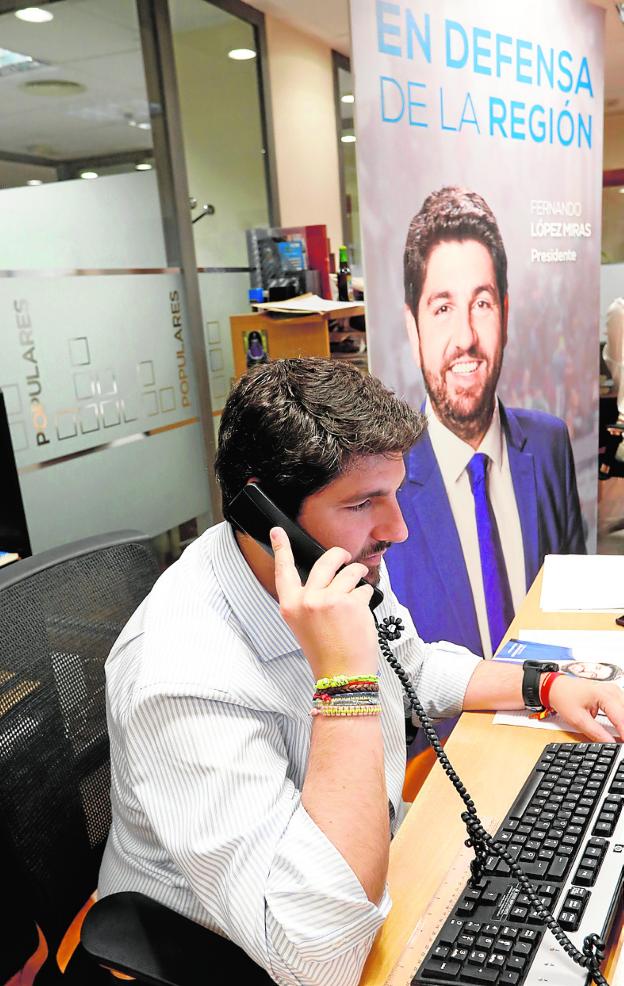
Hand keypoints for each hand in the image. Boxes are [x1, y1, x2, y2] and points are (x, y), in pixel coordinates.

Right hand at [270, 526, 377, 680]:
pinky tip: (361, 616)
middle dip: (340, 555)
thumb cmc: (326, 652)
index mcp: (291, 605)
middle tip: (346, 558)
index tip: (277, 531)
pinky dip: (367, 600)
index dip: (281, 548)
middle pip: (326, 560)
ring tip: (358, 594)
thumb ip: (309, 600)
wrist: (342, 676)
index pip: (283, 570)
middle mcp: (308, 599)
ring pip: (351, 572)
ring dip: (360, 577)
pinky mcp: (352, 603)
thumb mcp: (304, 625)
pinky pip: (365, 590)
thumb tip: (329, 577)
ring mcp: (330, 599)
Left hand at [548, 675, 623, 740]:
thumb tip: (611, 744)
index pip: (622, 719)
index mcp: (604, 695)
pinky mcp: (614, 695)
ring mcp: (614, 691)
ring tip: (622, 736)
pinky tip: (621, 728)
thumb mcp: (578, 720)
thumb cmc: (564, 698)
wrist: (557, 688)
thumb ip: (596, 733)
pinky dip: (623, 719)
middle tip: (622, 741)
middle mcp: (612, 691)